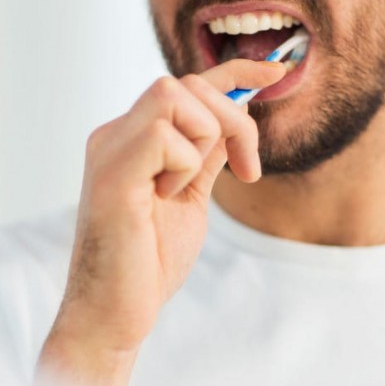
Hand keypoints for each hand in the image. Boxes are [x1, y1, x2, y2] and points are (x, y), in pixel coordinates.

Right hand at [52, 59, 284, 355]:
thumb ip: (206, 156)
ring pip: (174, 96)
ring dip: (201, 142)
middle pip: (187, 84)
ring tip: (182, 189)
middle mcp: (115, 135)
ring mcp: (109, 150)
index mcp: (132, 140)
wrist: (115, 314)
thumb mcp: (189, 197)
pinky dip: (182, 165)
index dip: (235, 71)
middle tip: (245, 171)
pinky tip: (165, 198)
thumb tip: (235, 118)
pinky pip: (163, 135)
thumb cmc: (147, 264)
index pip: (186, 85)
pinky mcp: (111, 173)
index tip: (275, 73)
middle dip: (233, 119)